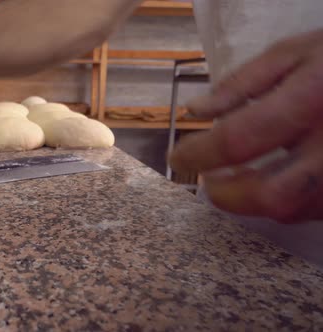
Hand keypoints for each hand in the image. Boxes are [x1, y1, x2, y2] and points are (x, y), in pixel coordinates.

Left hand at [169, 29, 322, 222]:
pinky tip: (272, 181)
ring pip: (296, 209)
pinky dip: (285, 201)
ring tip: (234, 180)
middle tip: (207, 182)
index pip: (240, 139)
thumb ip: (241, 84)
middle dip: (228, 196)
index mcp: (311, 100)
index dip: (199, 154)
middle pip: (273, 194)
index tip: (177, 158)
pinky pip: (316, 209)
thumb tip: (195, 112)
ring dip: (254, 201)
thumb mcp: (292, 54)